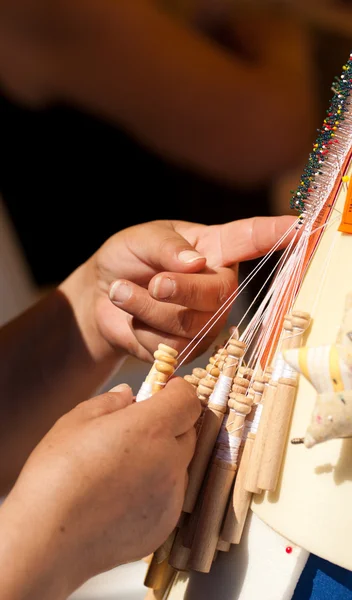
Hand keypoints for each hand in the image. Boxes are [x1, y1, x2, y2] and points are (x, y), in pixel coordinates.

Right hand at [0, 377, 199, 598]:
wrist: (48, 540)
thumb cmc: (56, 475)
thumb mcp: (76, 422)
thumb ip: (109, 402)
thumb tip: (128, 394)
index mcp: (151, 429)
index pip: (188, 400)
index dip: (178, 391)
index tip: (165, 390)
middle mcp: (170, 462)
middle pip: (187, 432)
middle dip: (169, 424)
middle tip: (136, 429)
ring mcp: (171, 497)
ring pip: (178, 465)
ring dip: (162, 458)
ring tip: (123, 468)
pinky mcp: (164, 525)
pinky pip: (169, 497)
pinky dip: (154, 490)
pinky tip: (121, 496)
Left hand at [61, 216, 295, 363]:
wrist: (101, 295)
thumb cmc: (128, 259)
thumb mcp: (140, 240)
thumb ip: (167, 247)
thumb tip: (197, 264)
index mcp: (214, 250)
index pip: (249, 239)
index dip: (274, 234)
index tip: (299, 227)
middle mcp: (218, 286)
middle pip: (217, 294)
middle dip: (181, 290)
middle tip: (154, 283)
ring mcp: (206, 321)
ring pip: (189, 323)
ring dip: (147, 307)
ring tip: (122, 291)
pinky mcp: (187, 349)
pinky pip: (169, 346)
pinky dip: (141, 330)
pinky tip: (132, 318)